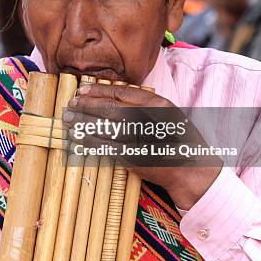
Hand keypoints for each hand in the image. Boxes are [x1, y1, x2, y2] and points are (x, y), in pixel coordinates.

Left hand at [64, 83, 221, 209]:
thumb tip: (111, 96)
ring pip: (104, 127)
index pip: (120, 92)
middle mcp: (148, 119)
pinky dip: (89, 142)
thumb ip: (143, 103)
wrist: (192, 169)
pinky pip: (105, 147)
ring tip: (68, 120)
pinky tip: (78, 139)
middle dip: (85, 105)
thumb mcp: (167, 113)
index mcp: (157, 104)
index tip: (82, 90)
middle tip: (70, 104)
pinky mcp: (132, 158)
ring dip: (82, 123)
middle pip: (109, 108)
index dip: (98, 91)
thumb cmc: (178, 138)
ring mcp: (139, 139)